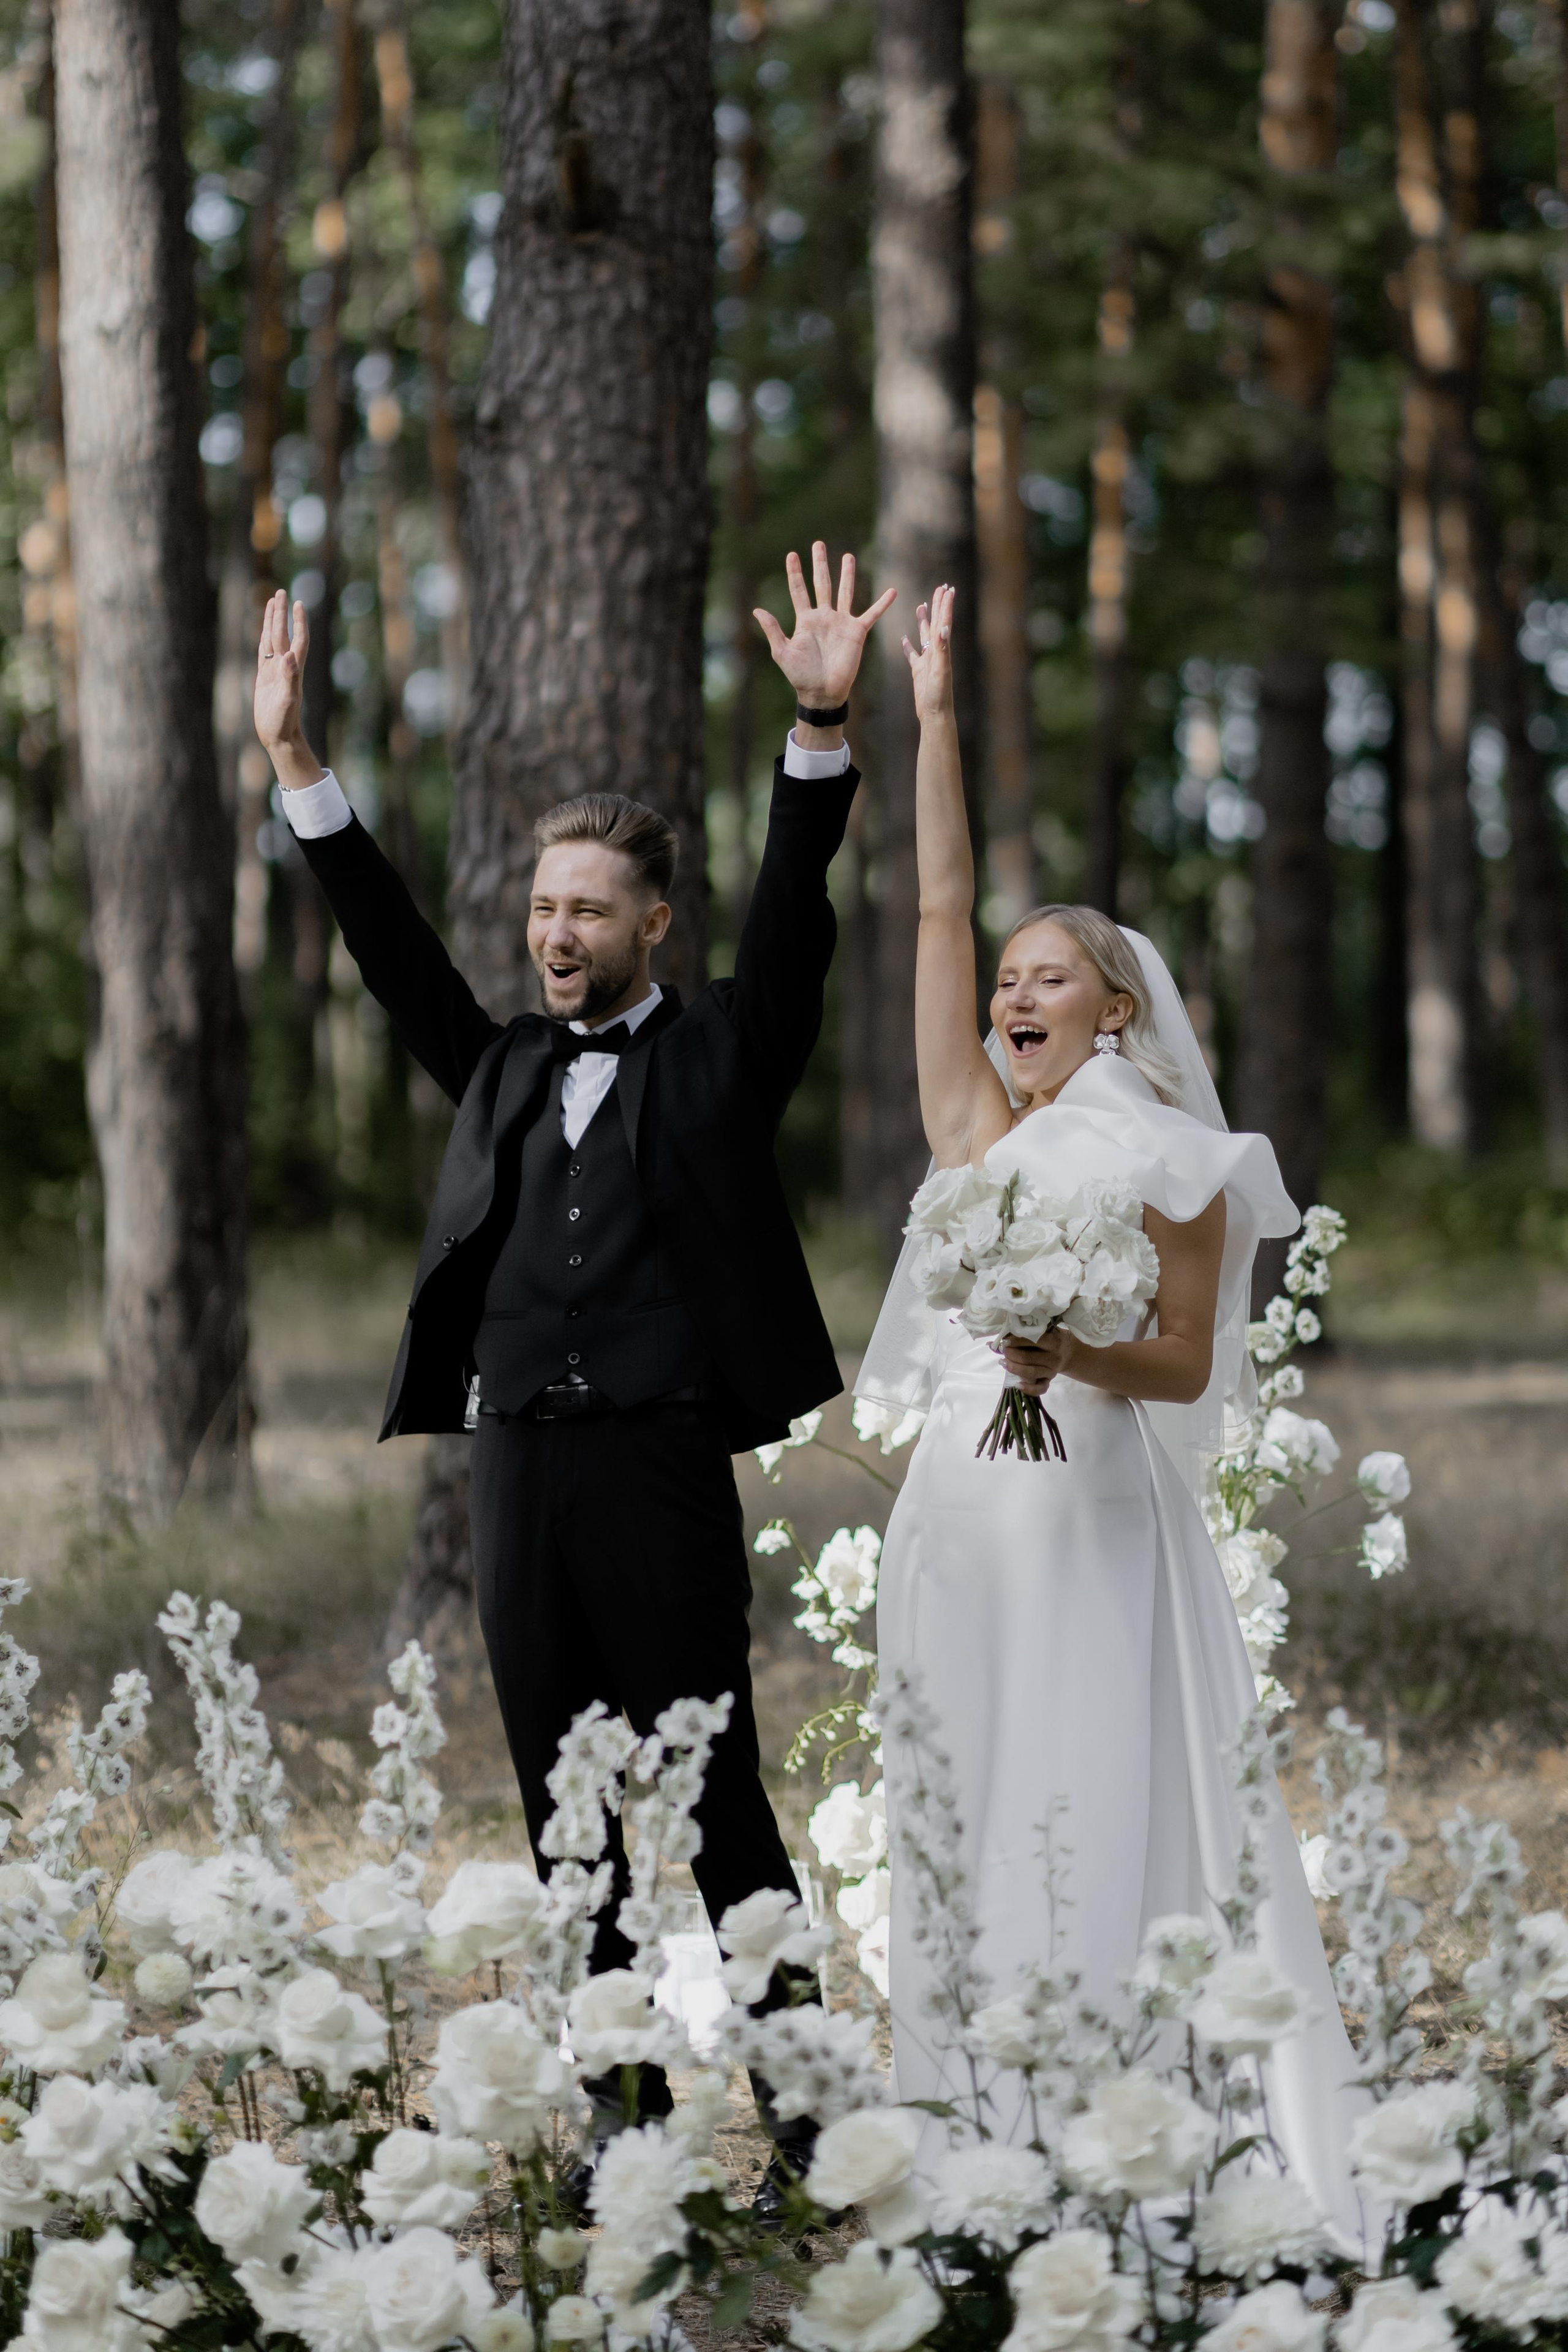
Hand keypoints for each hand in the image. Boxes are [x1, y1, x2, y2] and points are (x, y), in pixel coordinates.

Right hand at [254, 589, 309, 750]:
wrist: (279, 737)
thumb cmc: (284, 722)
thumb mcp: (287, 700)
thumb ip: (290, 678)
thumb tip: (290, 656)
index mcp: (292, 670)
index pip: (297, 639)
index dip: (298, 622)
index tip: (298, 603)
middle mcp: (285, 667)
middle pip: (283, 634)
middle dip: (282, 614)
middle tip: (281, 592)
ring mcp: (274, 671)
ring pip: (272, 640)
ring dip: (272, 622)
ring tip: (272, 603)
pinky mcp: (264, 678)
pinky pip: (263, 653)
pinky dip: (263, 639)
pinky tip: (263, 632)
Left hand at [753, 542, 894, 710]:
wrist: (822, 693)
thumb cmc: (800, 676)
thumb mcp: (782, 653)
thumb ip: (773, 630)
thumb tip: (757, 610)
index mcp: (805, 620)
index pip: (799, 590)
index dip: (795, 573)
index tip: (791, 555)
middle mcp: (824, 617)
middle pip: (822, 584)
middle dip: (820, 564)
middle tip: (818, 544)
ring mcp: (841, 623)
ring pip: (845, 592)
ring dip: (847, 574)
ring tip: (848, 556)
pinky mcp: (857, 632)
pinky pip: (872, 614)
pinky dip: (882, 603)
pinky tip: (892, 591)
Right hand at [901, 583, 955, 726]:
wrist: (935, 714)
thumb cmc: (939, 694)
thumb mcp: (940, 670)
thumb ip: (942, 649)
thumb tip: (943, 627)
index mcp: (942, 650)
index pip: (943, 622)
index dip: (945, 605)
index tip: (948, 589)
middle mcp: (936, 652)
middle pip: (936, 623)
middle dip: (938, 606)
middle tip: (940, 588)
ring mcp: (927, 661)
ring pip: (924, 635)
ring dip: (924, 620)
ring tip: (922, 604)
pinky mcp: (918, 671)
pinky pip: (912, 654)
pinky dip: (908, 645)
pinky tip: (904, 638)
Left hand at [998, 1328, 1076, 1395]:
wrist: (1066, 1351)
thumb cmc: (1049, 1338)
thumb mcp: (1043, 1331)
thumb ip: (1026, 1332)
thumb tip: (999, 1337)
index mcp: (1053, 1341)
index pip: (1033, 1340)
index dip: (1017, 1341)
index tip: (1005, 1340)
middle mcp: (1054, 1357)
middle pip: (1028, 1358)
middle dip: (1011, 1354)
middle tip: (1003, 1350)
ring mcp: (1052, 1370)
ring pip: (1031, 1372)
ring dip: (1014, 1368)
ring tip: (1003, 1362)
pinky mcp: (1049, 1380)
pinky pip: (1040, 1388)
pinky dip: (1028, 1389)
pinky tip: (1017, 1385)